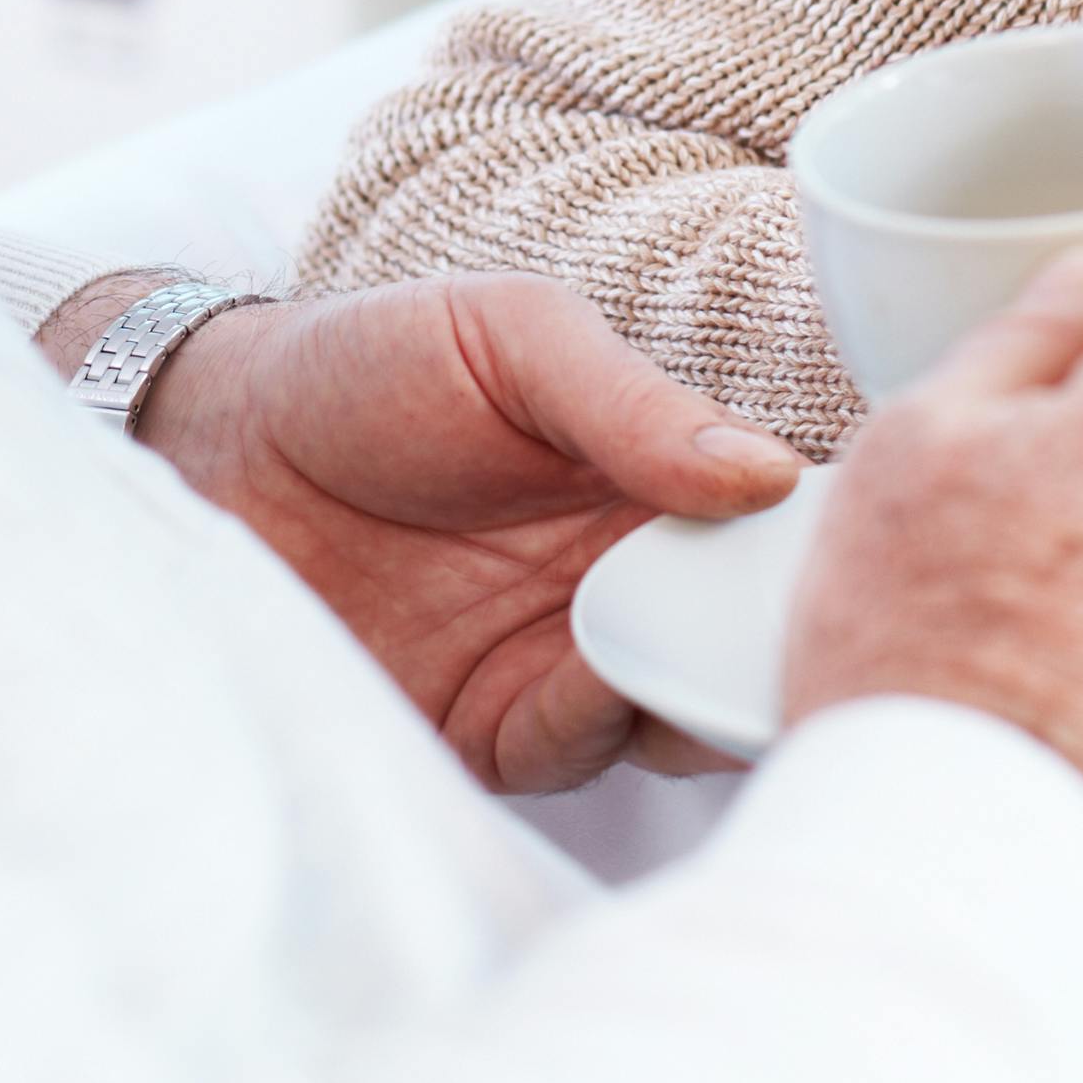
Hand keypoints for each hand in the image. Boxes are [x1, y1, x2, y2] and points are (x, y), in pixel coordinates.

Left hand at [122, 275, 803, 794]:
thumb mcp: (510, 337)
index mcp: (654, 476)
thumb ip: (634, 401)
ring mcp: (566, 660)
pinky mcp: (495, 730)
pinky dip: (611, 719)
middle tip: (822, 626)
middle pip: (750, 630)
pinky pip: (584, 746)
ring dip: (714, 688)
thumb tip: (769, 473)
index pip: (779, 523)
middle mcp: (628, 577)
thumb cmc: (363, 366)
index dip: (833, 541)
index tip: (873, 546)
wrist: (209, 450)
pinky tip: (613, 673)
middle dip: (792, 637)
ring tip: (728, 657)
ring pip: (688, 703)